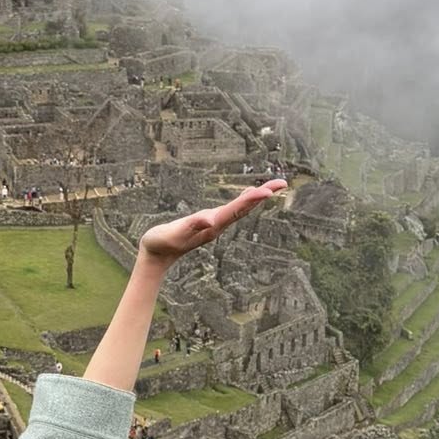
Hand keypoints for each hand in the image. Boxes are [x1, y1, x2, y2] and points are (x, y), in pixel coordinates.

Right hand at [137, 178, 286, 266]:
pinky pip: (232, 210)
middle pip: (244, 208)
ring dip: (257, 198)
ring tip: (273, 187)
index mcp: (211, 226)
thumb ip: (192, 225)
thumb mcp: (174, 232)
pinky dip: (244, 201)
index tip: (269, 190)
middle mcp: (217, 225)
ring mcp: (214, 225)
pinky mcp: (209, 223)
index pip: (236, 210)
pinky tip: (249, 195)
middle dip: (263, 195)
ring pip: (241, 209)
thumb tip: (211, 220)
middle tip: (282, 183)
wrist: (156, 256)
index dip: (252, 199)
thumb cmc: (161, 242)